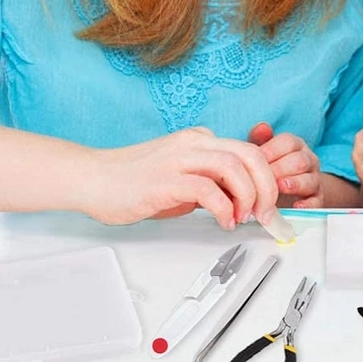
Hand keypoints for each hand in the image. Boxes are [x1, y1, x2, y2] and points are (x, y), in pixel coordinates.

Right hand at [86, 126, 278, 229]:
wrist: (93, 179)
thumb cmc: (133, 180)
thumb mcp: (181, 177)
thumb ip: (209, 182)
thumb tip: (238, 201)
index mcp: (200, 140)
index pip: (247, 151)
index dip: (265, 179)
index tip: (269, 203)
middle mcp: (194, 143)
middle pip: (249, 154)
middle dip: (266, 185)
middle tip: (266, 212)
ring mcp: (180, 158)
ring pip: (234, 166)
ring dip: (248, 196)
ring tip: (245, 217)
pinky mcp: (166, 180)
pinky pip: (208, 189)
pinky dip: (224, 208)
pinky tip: (224, 221)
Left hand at [248, 122, 322, 208]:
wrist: (289, 194)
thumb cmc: (272, 169)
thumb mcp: (265, 154)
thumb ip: (260, 140)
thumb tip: (261, 127)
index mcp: (296, 146)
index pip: (289, 142)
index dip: (273, 149)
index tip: (259, 158)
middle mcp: (309, 160)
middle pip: (300, 160)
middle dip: (281, 168)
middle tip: (265, 176)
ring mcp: (314, 180)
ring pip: (309, 179)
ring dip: (294, 183)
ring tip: (280, 187)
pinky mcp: (317, 200)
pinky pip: (316, 202)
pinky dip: (307, 205)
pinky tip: (296, 206)